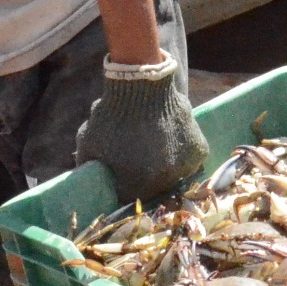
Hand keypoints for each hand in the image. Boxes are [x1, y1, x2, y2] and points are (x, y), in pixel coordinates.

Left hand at [75, 56, 209, 203]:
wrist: (142, 87)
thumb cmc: (112, 116)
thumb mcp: (89, 143)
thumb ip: (90, 167)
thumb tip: (88, 179)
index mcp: (134, 186)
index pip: (127, 198)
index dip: (122, 187)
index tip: (119, 175)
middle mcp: (162, 182)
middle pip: (153, 189)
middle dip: (144, 178)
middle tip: (137, 159)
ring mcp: (184, 168)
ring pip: (173, 176)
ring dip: (164, 166)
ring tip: (154, 145)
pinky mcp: (198, 151)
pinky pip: (189, 160)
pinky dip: (180, 152)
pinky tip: (170, 139)